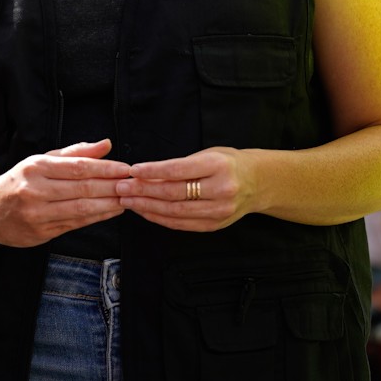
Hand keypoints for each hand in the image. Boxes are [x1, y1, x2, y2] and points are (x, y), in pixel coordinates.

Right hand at [0, 139, 131, 247]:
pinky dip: (97, 218)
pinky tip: (111, 212)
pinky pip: (75, 224)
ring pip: (80, 209)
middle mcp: (35, 190)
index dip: (106, 168)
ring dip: (108, 205)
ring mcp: (37, 214)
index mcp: (36, 167)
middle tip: (133, 185)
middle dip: (112, 187)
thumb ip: (76, 152)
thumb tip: (106, 144)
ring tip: (127, 199)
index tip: (126, 168)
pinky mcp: (41, 233)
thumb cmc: (20, 181)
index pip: (78, 167)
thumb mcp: (42, 160)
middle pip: (82, 189)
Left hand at [115, 147, 256, 231]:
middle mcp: (220, 190)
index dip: (153, 172)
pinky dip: (160, 218)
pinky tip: (145, 211)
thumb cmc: (228, 163)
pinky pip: (182, 224)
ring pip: (175, 211)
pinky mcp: (214, 225)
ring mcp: (219, 211)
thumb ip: (181, 165)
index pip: (179, 171)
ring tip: (128, 200)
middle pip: (174, 193)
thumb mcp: (209, 154)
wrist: (257, 183)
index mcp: (218, 166)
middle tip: (122, 187)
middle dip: (144, 191)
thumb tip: (146, 174)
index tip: (133, 170)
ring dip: (147, 207)